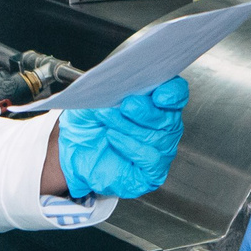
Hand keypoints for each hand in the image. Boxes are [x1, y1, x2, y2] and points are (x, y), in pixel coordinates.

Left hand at [58, 77, 188, 199]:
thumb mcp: (93, 98)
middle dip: (146, 111)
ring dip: (131, 127)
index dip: (173, 93)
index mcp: (155, 101)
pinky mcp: (152, 171)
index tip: (159, 94)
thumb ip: (109, 87)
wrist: (73, 149)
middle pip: (168, 116)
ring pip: (157, 137)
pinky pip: (151, 159)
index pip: (176, 93)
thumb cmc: (90, 122)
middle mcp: (163, 125)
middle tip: (126, 105)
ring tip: (109, 120)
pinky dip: (131, 147)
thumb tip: (117, 79)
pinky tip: (114, 138)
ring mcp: (160, 149)